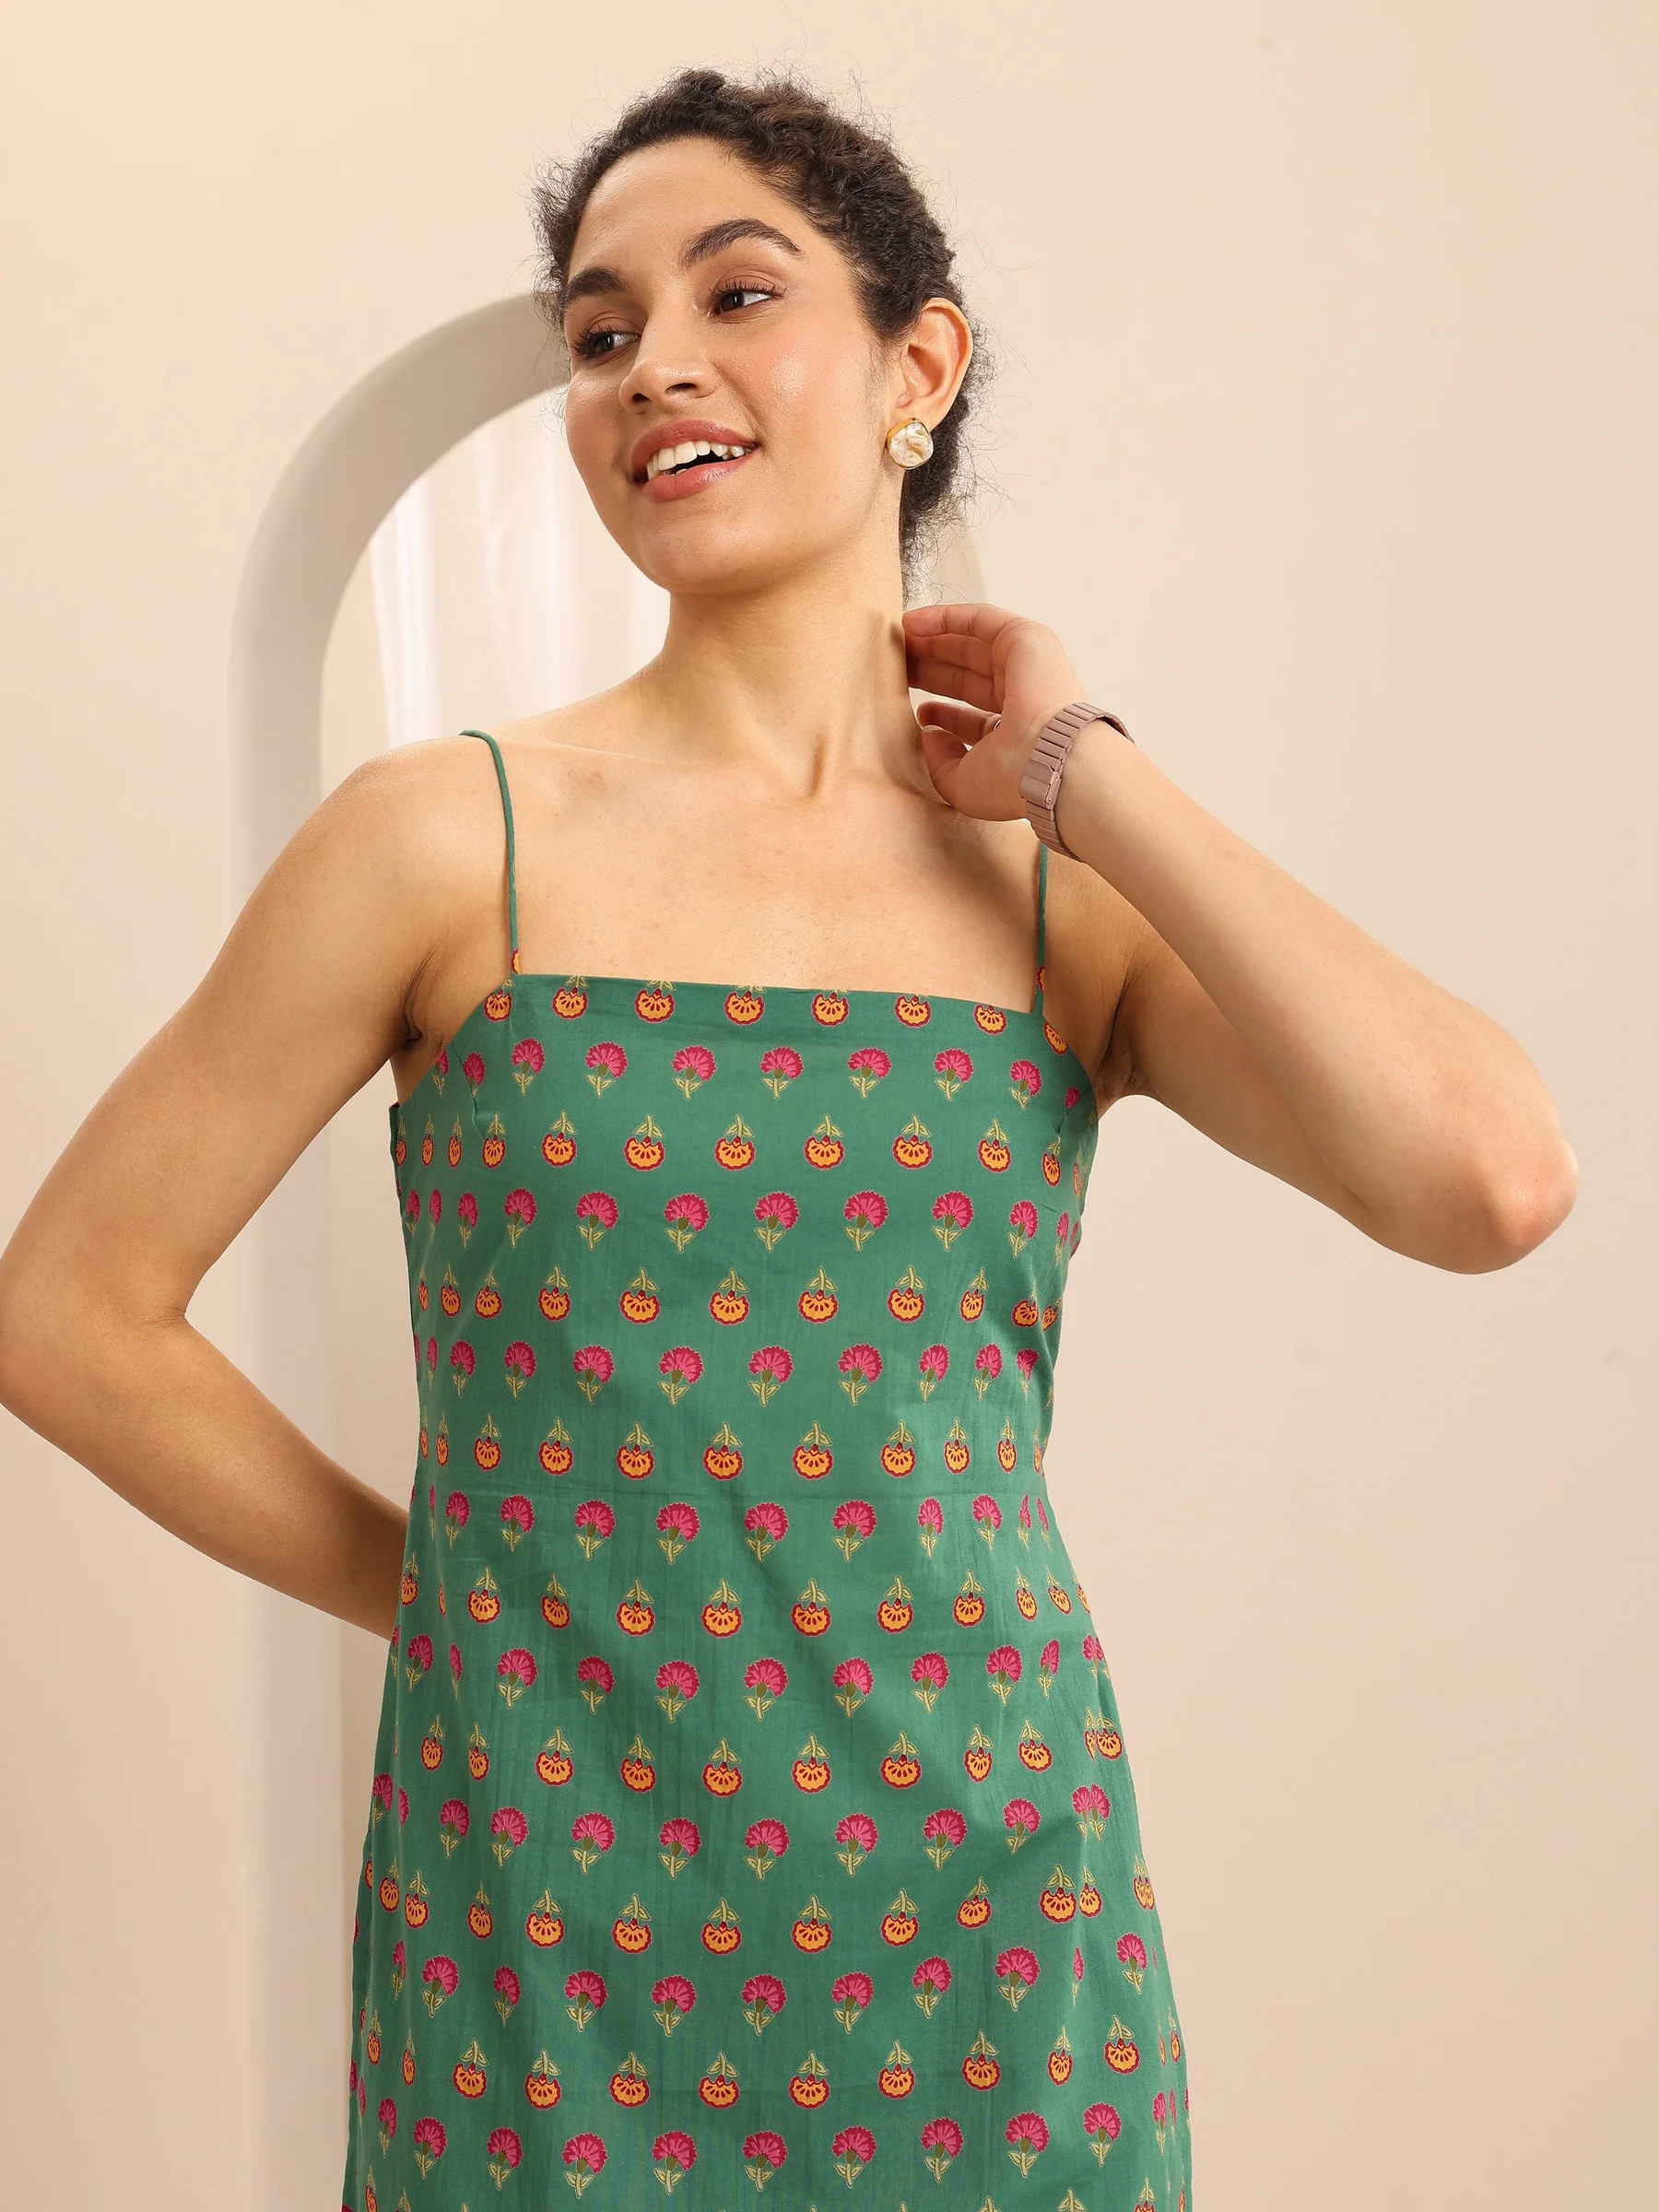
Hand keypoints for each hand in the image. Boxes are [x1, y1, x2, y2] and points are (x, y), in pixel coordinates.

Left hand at [903, 602, 1086, 820]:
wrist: (1047, 762)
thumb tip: (929, 735)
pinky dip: (946, 617)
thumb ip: (941, 762)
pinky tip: (912, 621)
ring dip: (934, 640)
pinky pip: (980, 619)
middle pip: (968, 675)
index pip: (973, 717)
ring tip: (899, 638)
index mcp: (1016, 734)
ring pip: (972, 645)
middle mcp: (1025, 697)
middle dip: (931, 668)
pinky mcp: (1026, 638)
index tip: (912, 708)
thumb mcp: (962, 784)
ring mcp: (1028, 666)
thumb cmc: (1012, 781)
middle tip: (897, 665)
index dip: (940, 711)